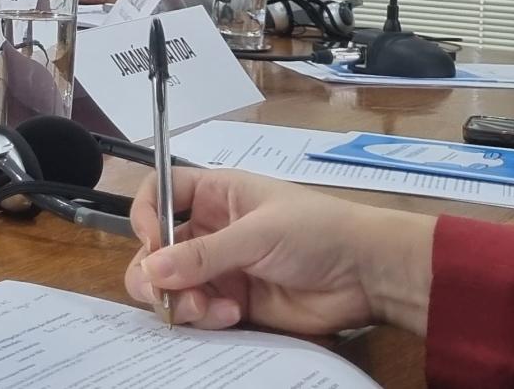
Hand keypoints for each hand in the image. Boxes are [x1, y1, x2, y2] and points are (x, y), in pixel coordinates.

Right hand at [124, 167, 433, 336]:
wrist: (368, 275)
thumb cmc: (317, 231)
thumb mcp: (258, 233)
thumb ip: (203, 255)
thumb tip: (151, 270)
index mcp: (214, 194)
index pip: (159, 193)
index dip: (145, 215)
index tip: (150, 242)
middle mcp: (211, 229)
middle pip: (156, 248)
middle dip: (155, 273)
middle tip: (166, 293)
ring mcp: (221, 268)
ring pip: (172, 286)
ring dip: (180, 301)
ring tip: (207, 310)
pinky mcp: (234, 303)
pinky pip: (199, 313)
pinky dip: (205, 318)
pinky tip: (232, 314)